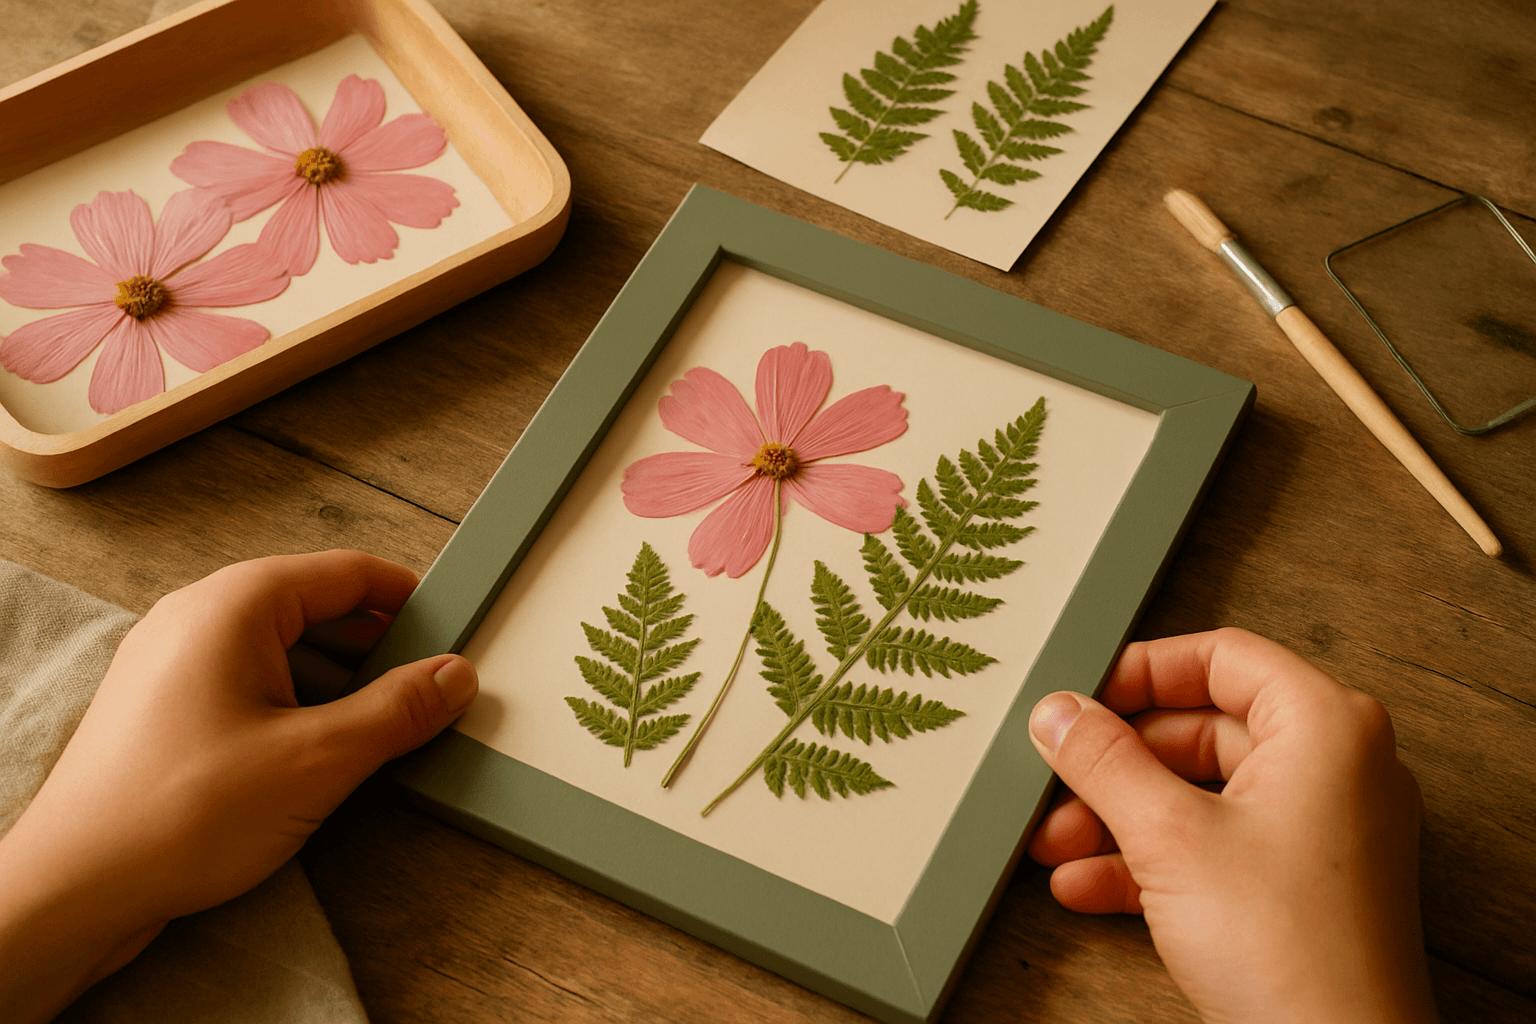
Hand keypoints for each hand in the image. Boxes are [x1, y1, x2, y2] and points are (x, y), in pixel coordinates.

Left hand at [0, 550, 476, 1023]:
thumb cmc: (178, 815)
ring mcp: (174, 663)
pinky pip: (251, 687)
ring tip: (382, 736)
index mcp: (234, 604)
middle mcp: (198, 617)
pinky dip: (297, 710)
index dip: (411, 602)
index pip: (348, 573)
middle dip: (378, 652)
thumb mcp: (318, 759)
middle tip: (428, 694)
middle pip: (317, 610)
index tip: (456, 632)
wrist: (73, 891)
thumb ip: (398, 711)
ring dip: (340, 688)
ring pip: (285, 654)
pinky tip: (323, 759)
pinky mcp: (165, 709)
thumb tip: (454, 677)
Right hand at [1027, 627, 1435, 1023]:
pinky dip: (1149, 860)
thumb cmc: (1294, 950)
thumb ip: (1104, 762)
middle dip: (1116, 763)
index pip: (1221, 657)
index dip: (1141, 671)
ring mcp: (1320, 831)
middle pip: (1201, 729)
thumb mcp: (1169, 836)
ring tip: (1056, 842)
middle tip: (1058, 774)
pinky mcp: (1299, 886)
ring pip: (1199, 794)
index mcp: (1325, 727)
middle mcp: (1334, 768)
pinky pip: (1214, 847)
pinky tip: (1086, 884)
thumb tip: (1061, 714)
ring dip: (1119, 816)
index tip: (1083, 696)